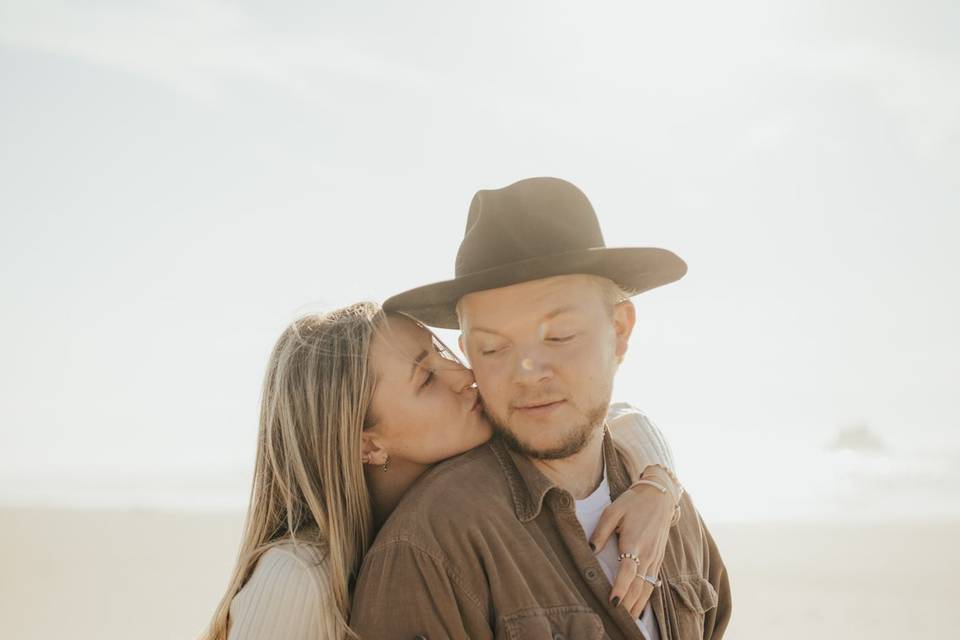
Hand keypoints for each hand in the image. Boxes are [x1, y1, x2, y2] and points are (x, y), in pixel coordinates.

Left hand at [590, 475, 674, 617]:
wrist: (659, 497)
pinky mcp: (658, 559)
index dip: (620, 589)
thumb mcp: (613, 511)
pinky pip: (652, 583)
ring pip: (647, 588)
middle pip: (638, 586)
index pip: (628, 572)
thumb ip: (601, 532)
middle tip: (616, 620)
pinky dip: (645, 598)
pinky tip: (638, 607)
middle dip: (628, 605)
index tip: (612, 603)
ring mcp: (655, 558)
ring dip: (637, 606)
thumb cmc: (632, 502)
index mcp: (634, 542)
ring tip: (627, 621)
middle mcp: (647, 554)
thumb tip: (591, 549)